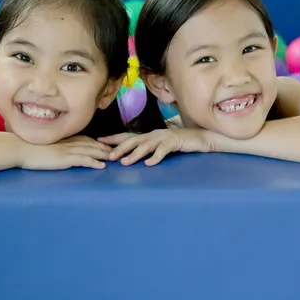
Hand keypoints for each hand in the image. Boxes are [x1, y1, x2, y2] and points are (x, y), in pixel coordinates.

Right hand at [20, 136, 112, 169]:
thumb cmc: (27, 148)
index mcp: (63, 140)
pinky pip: (83, 160)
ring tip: (114, 158)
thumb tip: (55, 151)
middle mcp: (68, 143)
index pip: (84, 139)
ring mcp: (67, 150)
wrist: (20, 148)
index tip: (106, 145)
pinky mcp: (64, 159)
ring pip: (90, 150)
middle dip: (104, 147)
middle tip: (116, 151)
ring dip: (103, 154)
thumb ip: (53, 147)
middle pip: (91, 144)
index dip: (96, 142)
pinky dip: (94, 162)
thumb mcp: (44, 146)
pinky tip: (102, 166)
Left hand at [98, 129, 214, 165]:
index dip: (113, 138)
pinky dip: (156, 157)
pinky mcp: (174, 142)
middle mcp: (154, 135)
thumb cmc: (179, 143)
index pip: (127, 136)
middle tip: (109, 157)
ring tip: (125, 162)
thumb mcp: (160, 145)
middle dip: (120, 148)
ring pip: (146, 145)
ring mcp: (164, 138)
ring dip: (134, 154)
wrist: (200, 137)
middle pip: (133, 140)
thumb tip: (131, 155)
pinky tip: (149, 164)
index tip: (99, 141)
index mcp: (149, 135)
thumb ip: (148, 148)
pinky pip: (163, 151)